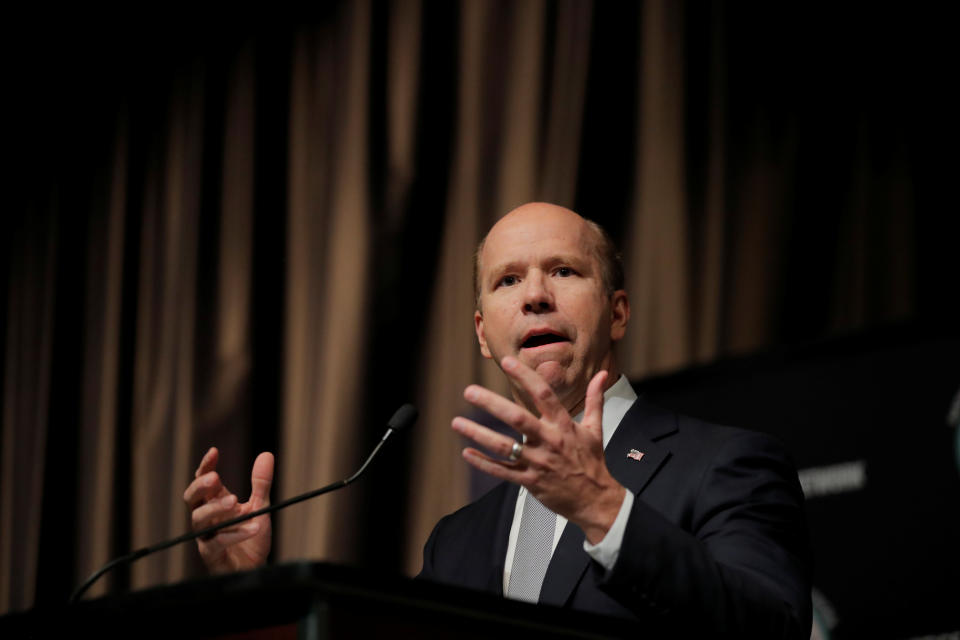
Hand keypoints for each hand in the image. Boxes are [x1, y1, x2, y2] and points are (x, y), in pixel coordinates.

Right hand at [182, 447, 273, 572]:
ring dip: (217, 509)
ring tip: (236, 503)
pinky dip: (235, 534)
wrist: (256, 567)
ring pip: (199, 520)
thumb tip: (267, 454)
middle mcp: (207, 518)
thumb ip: (261, 483)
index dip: (205, 466)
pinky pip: (216, 543)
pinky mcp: (212, 555)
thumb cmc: (251, 537)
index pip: (203, 481)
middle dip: (200, 487)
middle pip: (191, 499)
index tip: (214, 452)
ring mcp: (207, 536)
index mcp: (215, 503)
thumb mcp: (261, 506)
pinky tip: (253, 527)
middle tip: (216, 478)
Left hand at [451, 356, 625, 543]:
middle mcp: (549, 441)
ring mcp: (538, 463)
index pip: (543, 394)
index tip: (507, 362)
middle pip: (518, 418)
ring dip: (479, 434)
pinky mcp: (530, 481)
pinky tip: (466, 452)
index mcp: (564, 425)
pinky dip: (483, 462)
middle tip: (470, 391)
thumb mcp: (595, 429)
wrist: (596, 500)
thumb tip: (602, 375)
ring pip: (504, 447)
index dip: (525, 377)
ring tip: (457, 423)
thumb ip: (594, 399)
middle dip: (492, 404)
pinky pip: (502, 471)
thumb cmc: (592, 462)